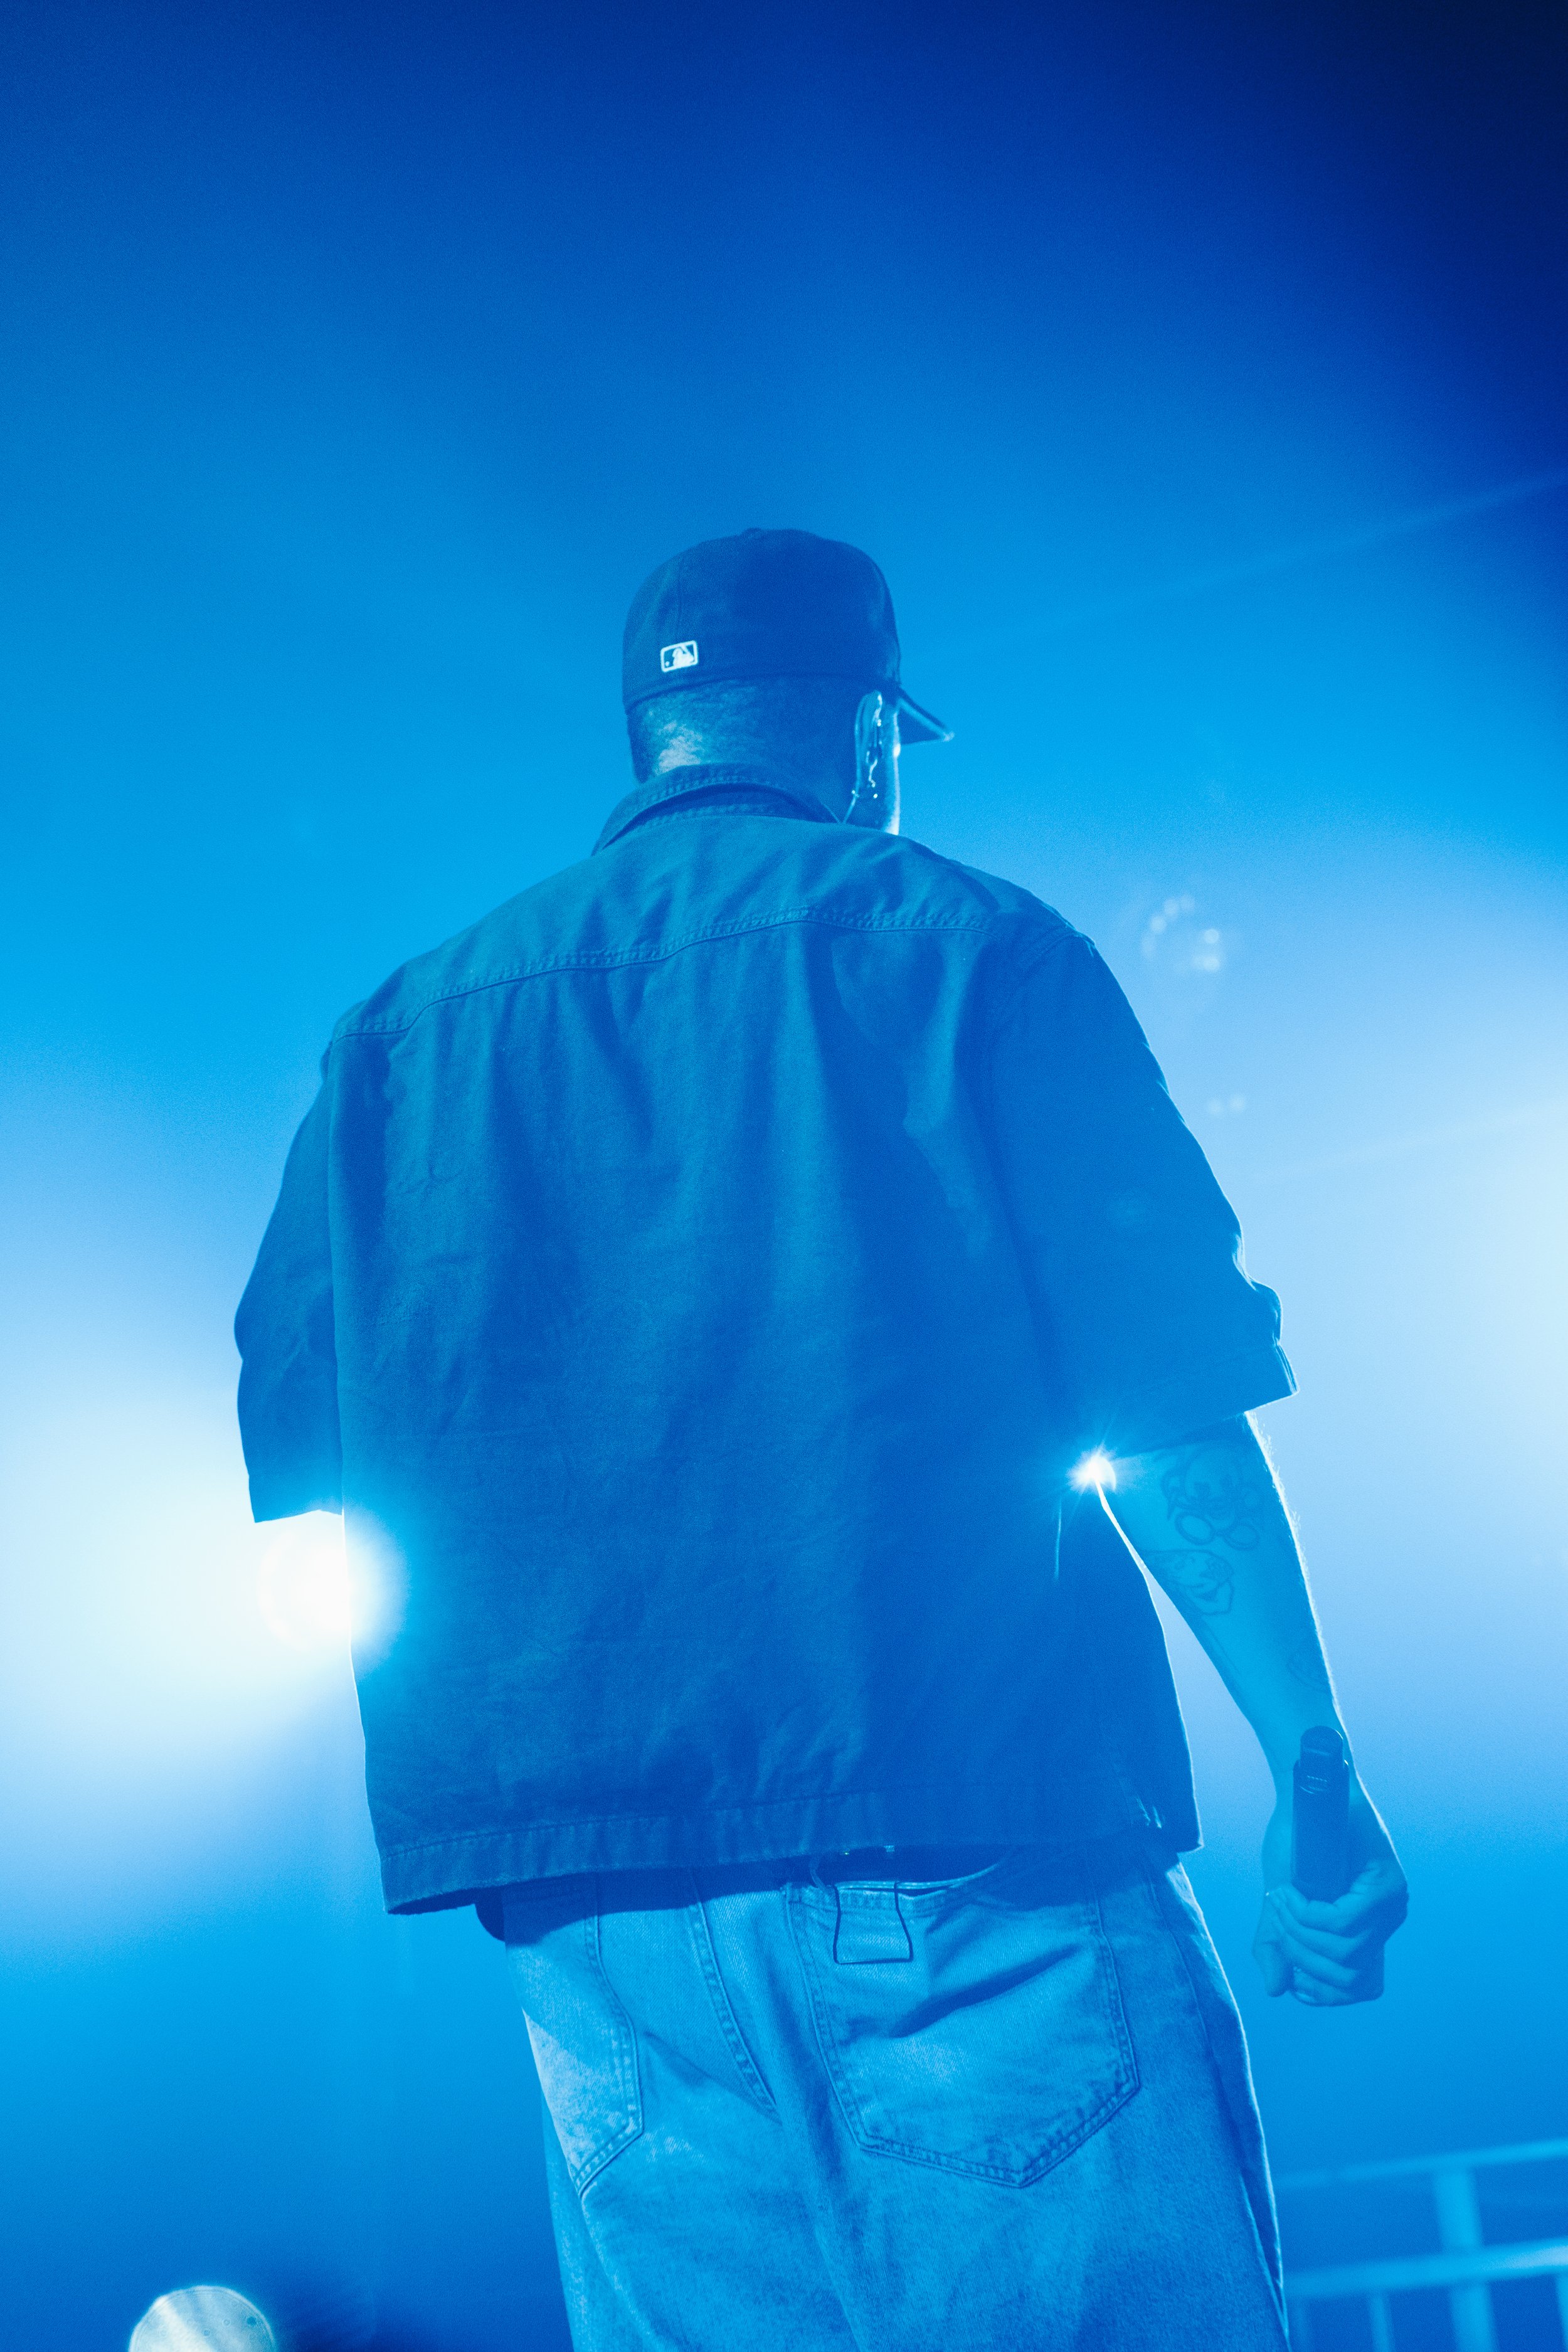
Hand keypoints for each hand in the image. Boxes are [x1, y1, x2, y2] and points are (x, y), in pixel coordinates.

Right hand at [1254, 1785, 1407, 2004]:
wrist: (1303, 1796)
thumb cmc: (1296, 1844)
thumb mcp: (1282, 1902)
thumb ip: (1279, 1943)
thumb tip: (1276, 1989)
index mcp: (1368, 1930)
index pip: (1363, 1986)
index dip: (1328, 1994)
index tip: (1296, 1984)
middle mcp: (1387, 1921)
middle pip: (1348, 1973)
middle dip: (1301, 1954)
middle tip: (1276, 1917)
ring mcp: (1392, 1903)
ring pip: (1345, 1949)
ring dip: (1300, 1930)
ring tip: (1279, 1898)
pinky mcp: (1387, 1884)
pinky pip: (1345, 1921)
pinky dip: (1309, 1913)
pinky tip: (1289, 1892)